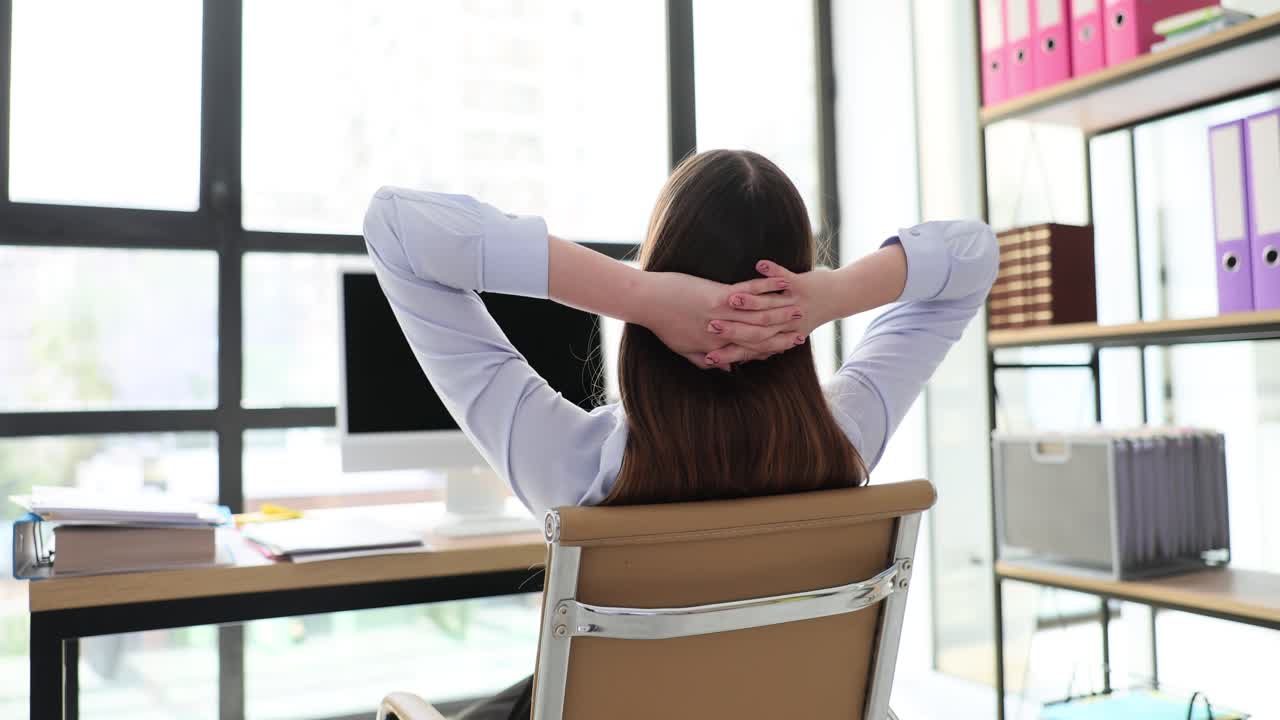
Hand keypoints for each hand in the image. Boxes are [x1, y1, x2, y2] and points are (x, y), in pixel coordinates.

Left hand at [637, 271, 804, 368]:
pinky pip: (749, 292)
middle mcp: (723, 332)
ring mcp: (723, 313)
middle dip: (783, 331)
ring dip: (782, 310)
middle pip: (761, 333)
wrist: (647, 301)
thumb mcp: (682, 348)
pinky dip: (766, 288)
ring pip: (759, 314)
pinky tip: (781, 284)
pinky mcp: (718, 295)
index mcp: (716, 346)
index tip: (787, 345)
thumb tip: (720, 368)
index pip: (751, 350)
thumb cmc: (662, 324)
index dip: (772, 348)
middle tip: (802, 328)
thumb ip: (703, 359)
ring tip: (798, 306)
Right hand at [704, 260, 840, 362]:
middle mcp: (785, 325)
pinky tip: (760, 264)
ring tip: (731, 298)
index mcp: (776, 337)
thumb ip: (754, 349)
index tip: (709, 356)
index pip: (748, 349)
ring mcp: (793, 305)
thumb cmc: (801, 317)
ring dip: (750, 302)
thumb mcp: (779, 335)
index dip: (729, 353)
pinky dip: (774, 271)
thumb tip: (732, 368)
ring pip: (769, 305)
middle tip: (712, 327)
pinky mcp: (800, 286)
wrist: (835, 298)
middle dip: (733, 329)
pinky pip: (785, 278)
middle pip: (755, 331)